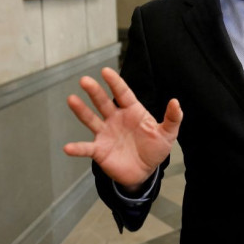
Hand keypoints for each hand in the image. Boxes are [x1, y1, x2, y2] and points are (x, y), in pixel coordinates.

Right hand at [63, 67, 182, 190]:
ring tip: (71, 99)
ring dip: (81, 110)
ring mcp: (106, 134)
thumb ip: (173, 118)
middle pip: (103, 102)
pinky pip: (86, 148)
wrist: (145, 172)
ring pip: (91, 119)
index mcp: (132, 111)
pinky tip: (68, 147)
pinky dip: (77, 148)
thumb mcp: (168, 134)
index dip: (115, 82)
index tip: (106, 71)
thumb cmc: (155, 149)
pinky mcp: (100, 150)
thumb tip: (175, 102)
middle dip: (94, 91)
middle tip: (84, 80)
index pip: (123, 93)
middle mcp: (115, 119)